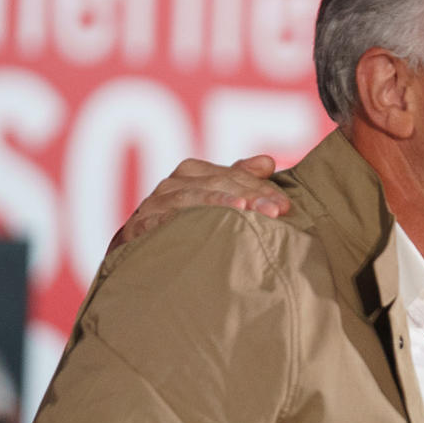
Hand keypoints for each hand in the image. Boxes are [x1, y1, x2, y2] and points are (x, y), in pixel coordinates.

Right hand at [112, 155, 288, 249]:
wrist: (138, 260)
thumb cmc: (184, 228)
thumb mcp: (213, 200)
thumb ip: (239, 180)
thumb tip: (267, 162)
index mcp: (193, 172)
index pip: (234, 176)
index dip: (261, 189)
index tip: (285, 206)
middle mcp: (174, 184)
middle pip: (218, 184)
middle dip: (250, 196)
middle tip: (275, 212)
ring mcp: (156, 203)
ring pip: (194, 197)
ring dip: (221, 203)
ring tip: (245, 210)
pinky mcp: (140, 226)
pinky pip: (165, 219)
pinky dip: (185, 219)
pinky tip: (205, 224)